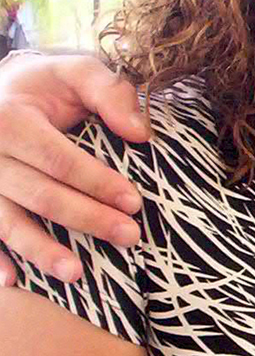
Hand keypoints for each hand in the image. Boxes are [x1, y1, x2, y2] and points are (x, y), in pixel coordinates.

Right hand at [0, 56, 146, 287]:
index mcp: (11, 119)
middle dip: (86, 219)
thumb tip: (140, 133)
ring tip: (75, 275)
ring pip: (7, 221)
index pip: (59, 159)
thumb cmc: (43, 87)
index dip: (97, 182)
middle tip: (128, 236)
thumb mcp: (73, 73)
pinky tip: (12, 282)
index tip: (134, 203)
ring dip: (40, 251)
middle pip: (40, 194)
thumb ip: (108, 91)